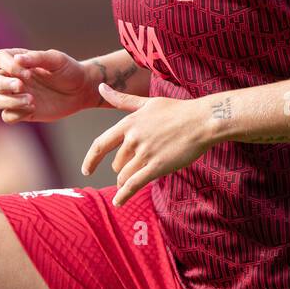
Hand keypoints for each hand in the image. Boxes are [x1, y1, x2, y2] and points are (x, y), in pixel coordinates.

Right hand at [0, 48, 94, 123]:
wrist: (81, 90)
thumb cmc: (68, 70)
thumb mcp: (56, 60)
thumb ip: (37, 58)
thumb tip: (17, 60)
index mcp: (18, 60)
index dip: (7, 65)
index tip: (27, 71)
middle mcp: (13, 77)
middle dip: (1, 83)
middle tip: (21, 86)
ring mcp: (16, 96)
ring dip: (10, 100)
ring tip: (31, 100)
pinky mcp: (23, 112)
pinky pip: (7, 116)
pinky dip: (16, 113)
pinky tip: (33, 108)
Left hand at [81, 83, 215, 206]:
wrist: (203, 121)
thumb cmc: (177, 110)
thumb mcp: (147, 102)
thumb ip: (122, 99)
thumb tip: (100, 86)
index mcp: (129, 123)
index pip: (100, 144)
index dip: (90, 159)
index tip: (86, 170)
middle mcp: (133, 138)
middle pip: (117, 163)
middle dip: (122, 169)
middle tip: (136, 168)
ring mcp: (145, 153)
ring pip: (125, 175)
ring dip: (126, 181)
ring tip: (132, 183)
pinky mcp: (157, 166)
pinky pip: (133, 185)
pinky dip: (124, 195)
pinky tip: (119, 202)